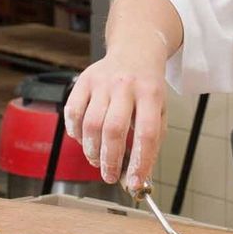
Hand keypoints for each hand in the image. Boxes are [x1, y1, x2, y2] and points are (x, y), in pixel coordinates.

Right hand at [63, 49, 166, 191]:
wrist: (134, 50)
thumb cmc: (147, 87)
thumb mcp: (160, 110)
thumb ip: (151, 142)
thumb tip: (139, 177)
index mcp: (150, 94)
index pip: (146, 134)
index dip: (140, 162)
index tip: (135, 183)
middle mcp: (125, 86)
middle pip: (113, 130)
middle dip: (110, 160)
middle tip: (110, 176)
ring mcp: (102, 82)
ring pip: (90, 124)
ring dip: (92, 151)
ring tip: (98, 161)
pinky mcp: (83, 81)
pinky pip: (72, 113)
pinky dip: (76, 134)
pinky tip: (84, 141)